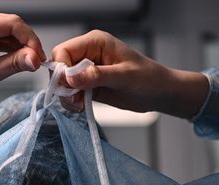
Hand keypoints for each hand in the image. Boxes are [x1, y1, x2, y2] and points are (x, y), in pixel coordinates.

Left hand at [0, 12, 45, 85]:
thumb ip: (14, 63)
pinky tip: (19, 57)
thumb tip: (35, 59)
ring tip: (29, 61)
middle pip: (12, 24)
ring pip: (10, 30)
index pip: (11, 23)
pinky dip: (14, 46)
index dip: (29, 38)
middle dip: (27, 42)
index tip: (39, 54)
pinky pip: (4, 35)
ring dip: (22, 45)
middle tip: (37, 60)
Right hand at [51, 30, 207, 118]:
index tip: (69, 85)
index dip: (61, 68)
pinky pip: (70, 93)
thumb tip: (70, 78)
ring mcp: (86, 70)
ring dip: (66, 96)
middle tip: (74, 99)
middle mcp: (87, 54)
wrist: (159, 94)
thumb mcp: (124, 76)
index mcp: (95, 42)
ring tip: (79, 105)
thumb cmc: (148, 78)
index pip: (64, 51)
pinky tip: (82, 107)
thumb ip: (96, 76)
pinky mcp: (88, 85)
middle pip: (59, 67)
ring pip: (62, 82)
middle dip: (62, 84)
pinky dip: (72, 102)